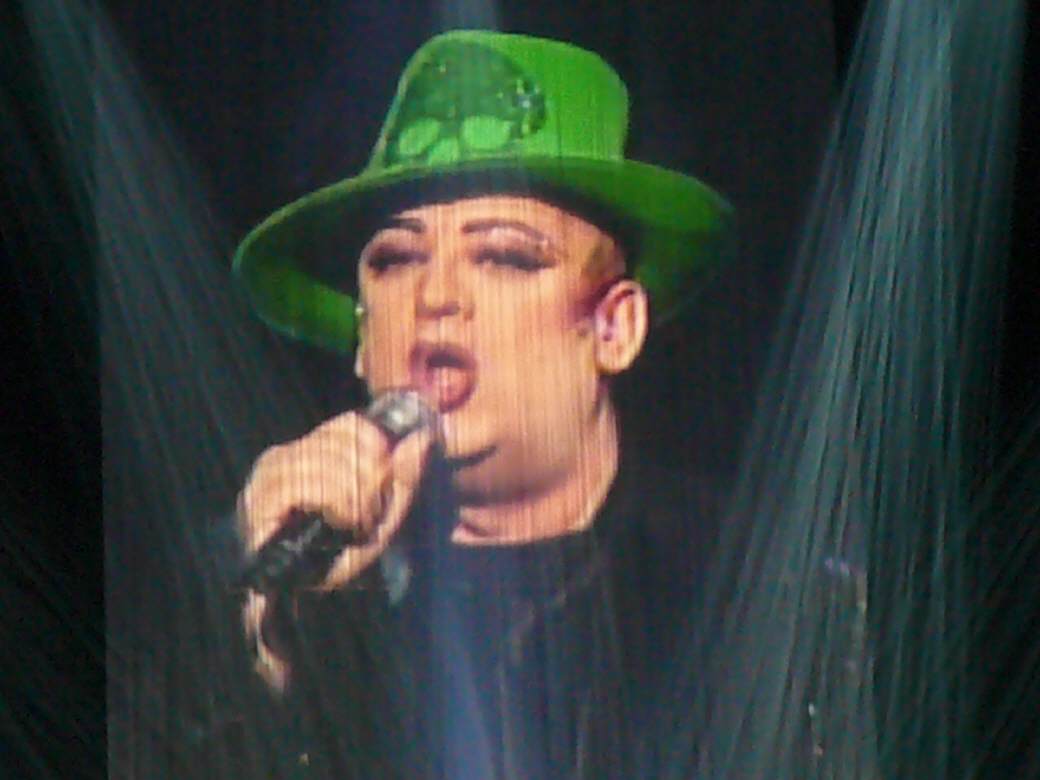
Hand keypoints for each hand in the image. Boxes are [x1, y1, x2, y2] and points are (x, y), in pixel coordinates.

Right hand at [237, 409, 433, 590]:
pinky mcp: (260, 502)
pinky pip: (308, 486)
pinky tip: (343, 523)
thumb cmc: (338, 554)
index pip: (351, 424)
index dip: (378, 448)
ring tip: (358, 522)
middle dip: (371, 478)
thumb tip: (423, 438)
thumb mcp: (383, 515)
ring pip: (328, 462)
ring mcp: (267, 478)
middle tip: (373, 512)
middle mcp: (283, 457)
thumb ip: (404, 478)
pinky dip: (338, 503)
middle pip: (343, 443)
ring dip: (357, 495)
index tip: (385, 482)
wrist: (297, 602)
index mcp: (308, 452)